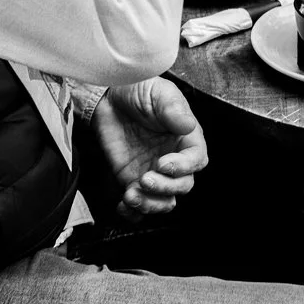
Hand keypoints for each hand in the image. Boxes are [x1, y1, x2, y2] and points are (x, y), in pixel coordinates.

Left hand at [90, 78, 207, 221]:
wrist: (107, 97)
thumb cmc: (138, 90)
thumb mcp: (158, 92)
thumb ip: (173, 108)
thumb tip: (188, 125)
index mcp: (187, 139)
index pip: (196, 161)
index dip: (183, 167)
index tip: (163, 163)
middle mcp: (174, 159)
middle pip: (182, 186)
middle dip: (165, 188)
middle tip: (145, 179)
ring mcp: (154, 173)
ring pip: (164, 201)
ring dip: (150, 204)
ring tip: (131, 195)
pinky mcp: (133, 181)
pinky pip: (139, 207)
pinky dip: (134, 213)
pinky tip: (124, 204)